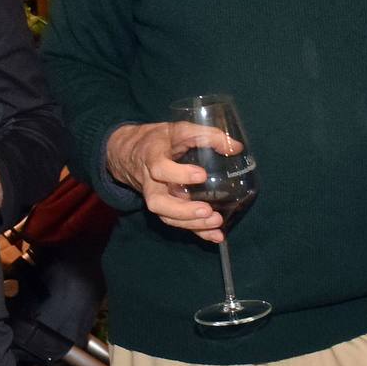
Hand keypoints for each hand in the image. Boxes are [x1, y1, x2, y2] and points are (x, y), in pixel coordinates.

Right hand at [104, 121, 238, 243]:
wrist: (131, 153)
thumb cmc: (158, 140)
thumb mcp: (179, 129)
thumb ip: (206, 135)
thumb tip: (235, 147)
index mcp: (152, 158)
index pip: (159, 169)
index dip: (178, 174)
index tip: (201, 175)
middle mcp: (150, 183)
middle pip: (158, 203)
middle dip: (183, 210)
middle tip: (207, 210)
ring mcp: (156, 198)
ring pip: (167, 216)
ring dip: (192, 223)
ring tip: (216, 222)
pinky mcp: (165, 207)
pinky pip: (177, 223)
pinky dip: (197, 232)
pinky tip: (215, 236)